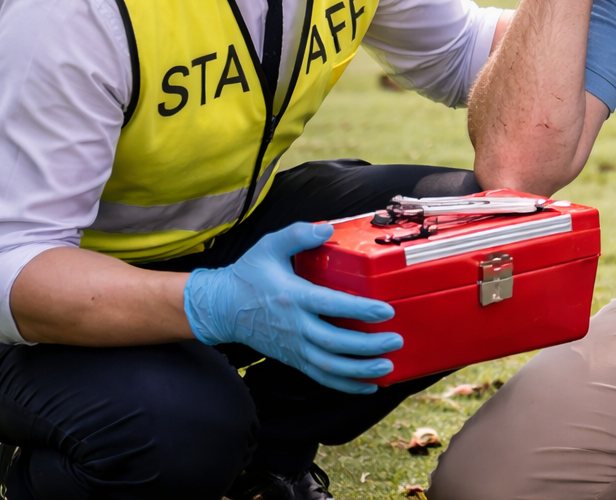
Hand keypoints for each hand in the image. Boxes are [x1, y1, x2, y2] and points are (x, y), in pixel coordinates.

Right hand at [183, 222, 401, 394]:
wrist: (221, 308)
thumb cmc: (248, 275)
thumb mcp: (269, 246)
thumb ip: (298, 235)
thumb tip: (327, 229)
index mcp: (292, 297)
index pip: (331, 305)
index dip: (360, 310)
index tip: (386, 311)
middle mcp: (294, 326)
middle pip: (335, 342)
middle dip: (368, 346)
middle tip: (395, 340)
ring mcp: (293, 346)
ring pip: (329, 366)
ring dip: (360, 370)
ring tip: (386, 367)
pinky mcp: (292, 359)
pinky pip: (321, 376)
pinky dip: (345, 384)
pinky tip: (369, 385)